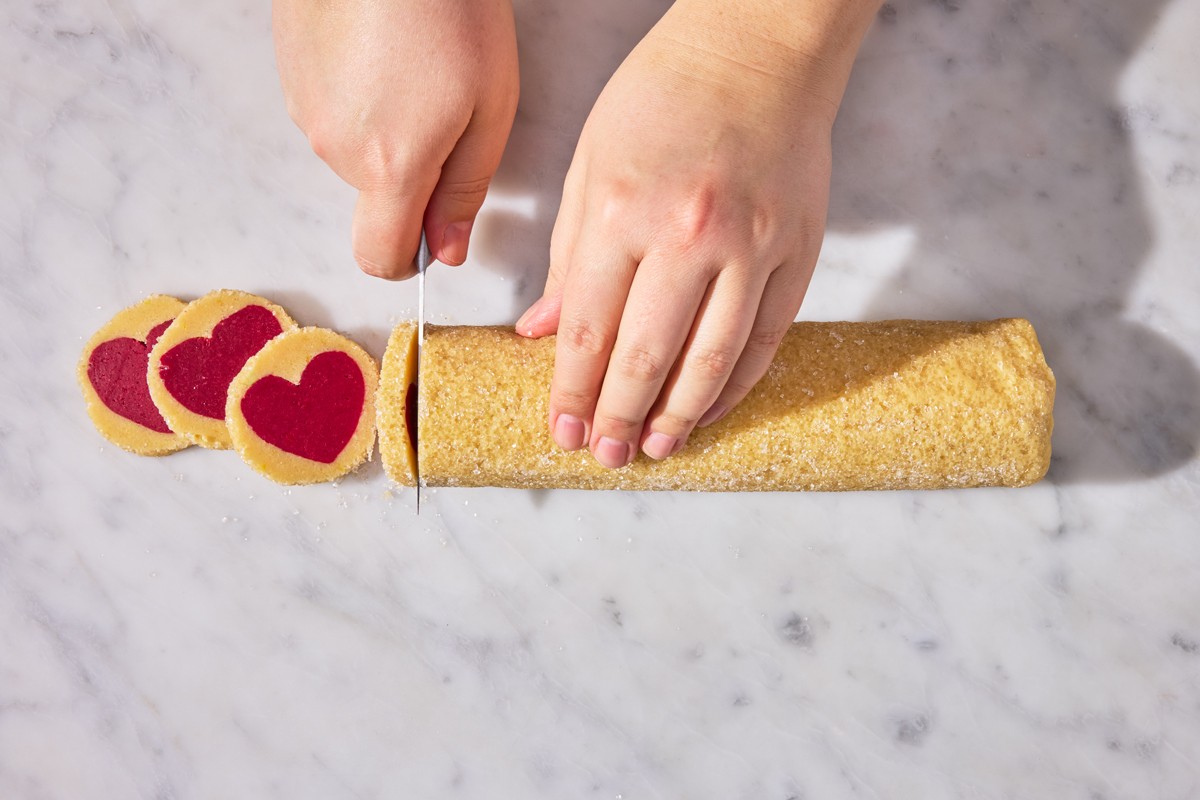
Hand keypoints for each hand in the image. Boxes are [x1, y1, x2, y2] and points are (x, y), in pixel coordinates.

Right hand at [273, 0, 518, 276]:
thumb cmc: (450, 12)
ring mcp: (304, 111)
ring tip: (415, 70)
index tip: (434, 235)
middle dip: (411, 176)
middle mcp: (335, 151)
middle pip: (375, 201)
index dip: (410, 258)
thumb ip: (466, 189)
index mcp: (390, 167)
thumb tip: (448, 251)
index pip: (380, 257)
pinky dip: (359, 100)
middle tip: (448, 111)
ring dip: (385, 134)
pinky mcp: (288, 76)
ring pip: (353, 155)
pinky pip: (331, 113)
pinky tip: (382, 53)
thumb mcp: (489, 107)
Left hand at [518, 0, 877, 467]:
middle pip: (646, 356)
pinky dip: (734, 385)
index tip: (561, 428)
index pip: (589, 328)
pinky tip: (707, 410)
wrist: (761, 48)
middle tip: (604, 454)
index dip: (572, 389)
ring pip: (710, 361)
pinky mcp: (796, 253)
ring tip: (656, 449)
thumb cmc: (664, 93)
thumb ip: (568, 256)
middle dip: (619, 417)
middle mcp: (687, 234)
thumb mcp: (591, 162)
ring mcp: (751, 247)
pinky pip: (764, 341)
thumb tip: (540, 332)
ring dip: (678, 416)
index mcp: (622, 208)